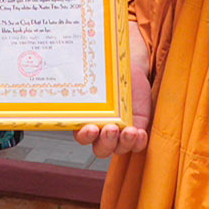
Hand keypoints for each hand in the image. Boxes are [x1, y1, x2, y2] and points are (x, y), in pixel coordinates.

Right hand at [75, 23, 151, 156]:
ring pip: (118, 149)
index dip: (85, 136)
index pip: (81, 135)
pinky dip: (138, 143)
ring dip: (122, 144)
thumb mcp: (95, 72)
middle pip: (100, 148)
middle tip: (111, 128)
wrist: (129, 65)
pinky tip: (139, 133)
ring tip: (129, 131)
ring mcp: (120, 131)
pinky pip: (136, 145)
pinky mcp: (136, 129)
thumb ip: (82, 74)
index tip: (91, 127)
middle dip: (105, 142)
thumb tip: (68, 59)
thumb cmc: (108, 68)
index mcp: (86, 118)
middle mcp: (102, 128)